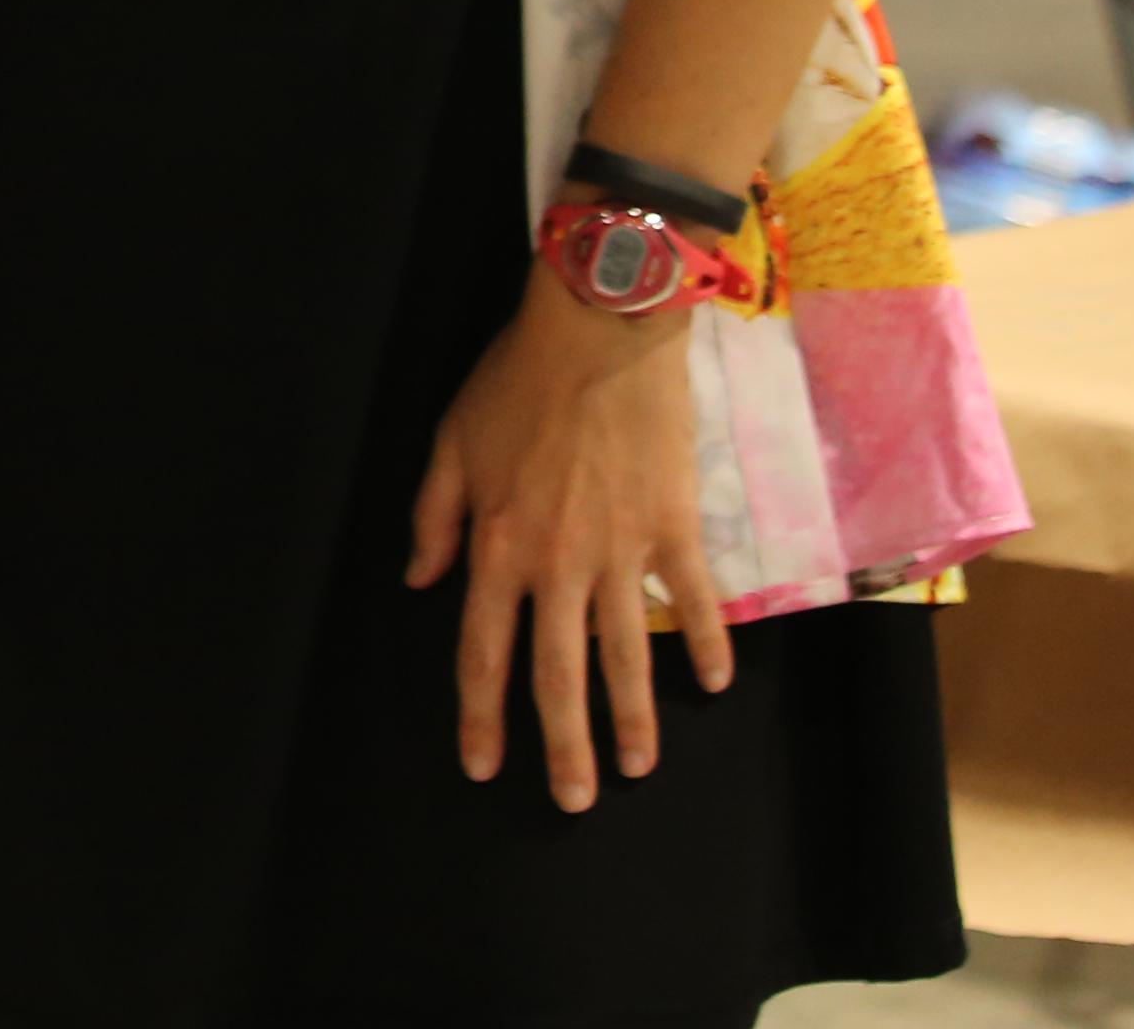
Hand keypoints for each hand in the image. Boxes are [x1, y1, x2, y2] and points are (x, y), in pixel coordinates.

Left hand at [408, 276, 737, 809]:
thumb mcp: (450, 445)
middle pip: (558, 674)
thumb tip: (420, 583)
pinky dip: (707, 643)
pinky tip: (713, 683)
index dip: (481, 715)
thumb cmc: (514, 383)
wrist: (598, 333)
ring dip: (634, 717)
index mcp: (498, 546)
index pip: (483, 651)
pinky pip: (695, 599)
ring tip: (637, 767)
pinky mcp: (675, 527)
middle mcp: (559, 562)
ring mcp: (622, 550)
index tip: (483, 766)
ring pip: (628, 653)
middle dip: (564, 745)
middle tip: (574, 802)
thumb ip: (433, 520)